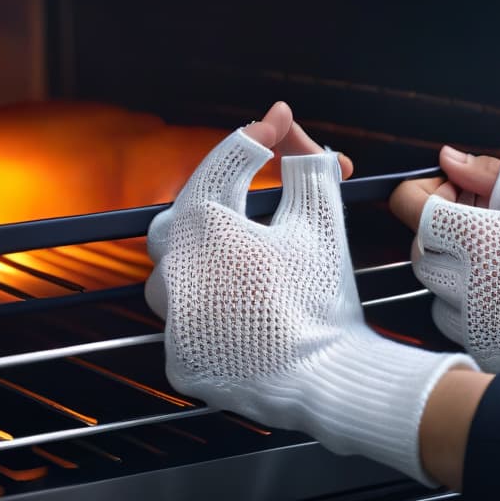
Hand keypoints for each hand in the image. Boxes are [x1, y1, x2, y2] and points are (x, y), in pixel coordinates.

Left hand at [145, 104, 474, 483]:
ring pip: (176, 268)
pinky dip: (210, 304)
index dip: (260, 134)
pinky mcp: (179, 357)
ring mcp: (171, 319)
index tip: (280, 121)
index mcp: (203, 227)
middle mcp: (173, 269)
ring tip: (252, 253)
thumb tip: (295, 130)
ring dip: (208, 254)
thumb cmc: (321, 298)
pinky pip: (186, 317)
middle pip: (188, 211)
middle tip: (259, 187)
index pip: (225, 162)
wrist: (327, 379)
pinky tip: (243, 302)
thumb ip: (305, 164)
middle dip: (222, 194)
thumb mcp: (319, 218)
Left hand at [392, 147, 499, 410]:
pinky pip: (456, 326)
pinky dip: (470, 307)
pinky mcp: (492, 355)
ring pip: (434, 292)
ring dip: (455, 271)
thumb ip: (496, 174)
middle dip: (442, 232)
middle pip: (420, 252)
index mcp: (488, 243)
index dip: (431, 194)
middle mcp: (474, 290)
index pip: (415, 211)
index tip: (460, 192)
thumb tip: (449, 158)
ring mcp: (481, 329)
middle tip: (489, 220)